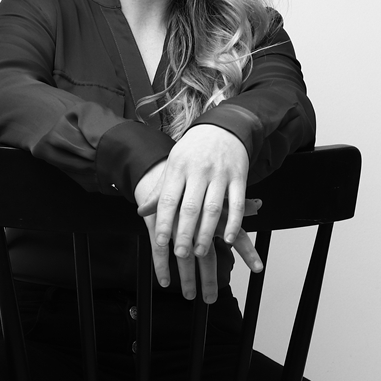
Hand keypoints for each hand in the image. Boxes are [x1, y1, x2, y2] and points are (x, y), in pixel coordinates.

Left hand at [134, 127, 263, 300]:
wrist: (223, 127)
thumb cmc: (194, 151)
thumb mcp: (173, 165)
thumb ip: (160, 190)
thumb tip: (142, 212)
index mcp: (178, 168)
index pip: (168, 200)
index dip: (164, 223)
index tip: (160, 243)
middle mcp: (198, 171)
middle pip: (190, 207)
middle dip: (185, 233)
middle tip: (180, 254)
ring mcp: (220, 173)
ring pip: (213, 208)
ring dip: (207, 233)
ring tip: (200, 252)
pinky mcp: (239, 176)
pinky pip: (238, 203)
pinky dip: (234, 223)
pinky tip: (229, 239)